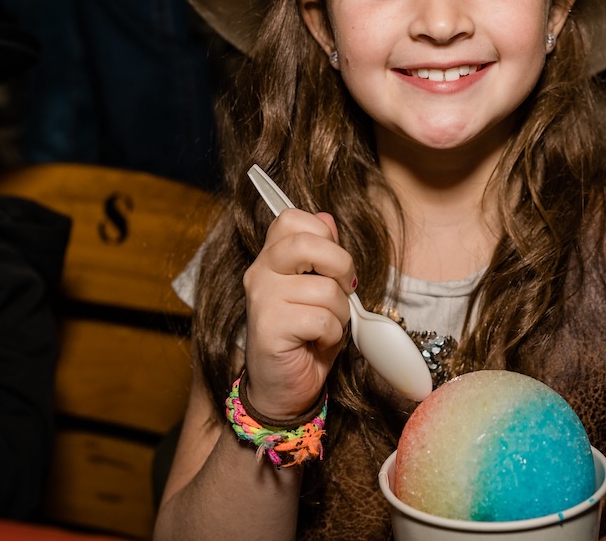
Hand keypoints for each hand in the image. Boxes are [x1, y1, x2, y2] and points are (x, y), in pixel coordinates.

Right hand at [241, 208, 355, 419]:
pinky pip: (321, 319)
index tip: (332, 262)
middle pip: (306, 243)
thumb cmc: (306, 337)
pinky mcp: (269, 328)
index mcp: (271, 258)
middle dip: (340, 264)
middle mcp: (260, 273)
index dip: (323, 233)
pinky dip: (332, 334)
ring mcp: (262, 300)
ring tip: (327, 326)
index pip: (291, 218)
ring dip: (340, 312)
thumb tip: (327, 218)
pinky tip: (318, 342)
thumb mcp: (320, 289)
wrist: (284, 387)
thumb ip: (323, 254)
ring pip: (324, 288)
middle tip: (345, 287)